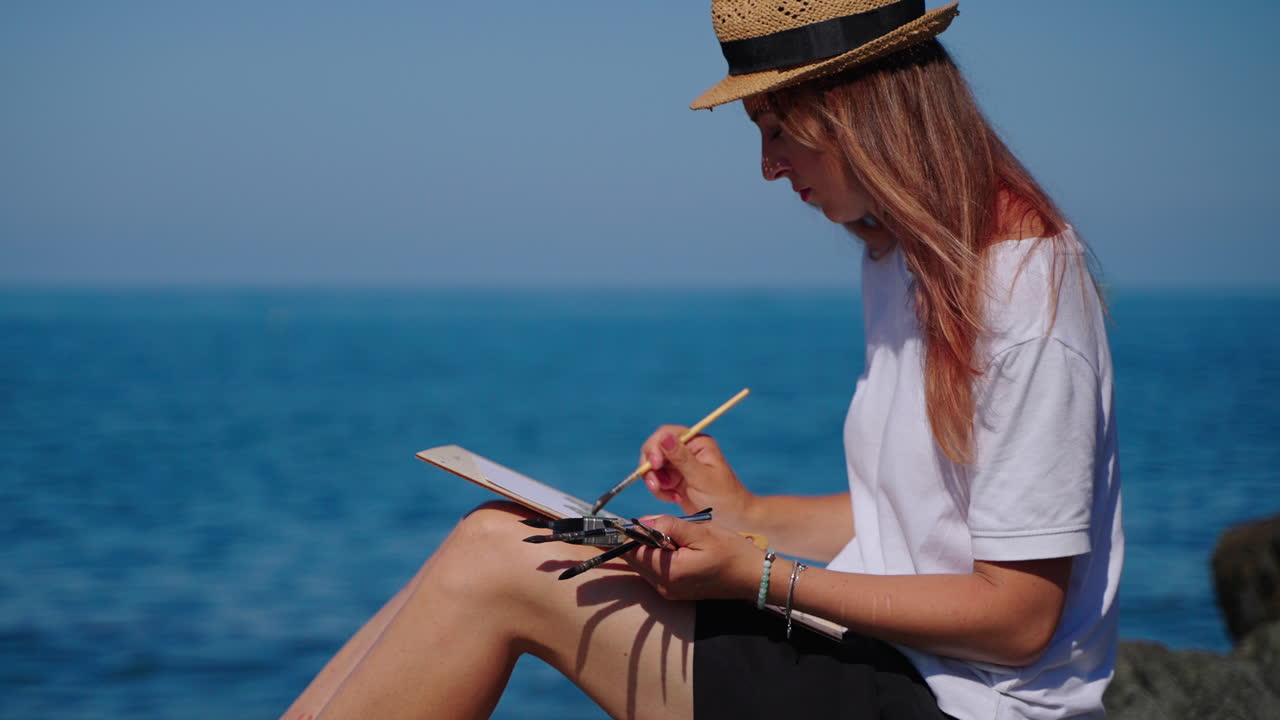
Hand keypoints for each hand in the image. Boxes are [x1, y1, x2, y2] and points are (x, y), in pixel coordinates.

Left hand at [624, 515, 761, 601]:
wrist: (754, 577)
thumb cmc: (732, 552)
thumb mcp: (702, 532)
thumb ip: (669, 526)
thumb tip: (642, 522)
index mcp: (669, 572)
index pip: (632, 552)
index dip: (628, 534)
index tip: (629, 521)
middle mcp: (664, 586)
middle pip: (634, 560)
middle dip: (636, 540)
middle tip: (652, 523)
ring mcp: (669, 591)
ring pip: (643, 565)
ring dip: (647, 548)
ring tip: (667, 533)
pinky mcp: (675, 591)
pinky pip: (655, 571)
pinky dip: (656, 556)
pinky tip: (672, 545)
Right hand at [639, 425, 754, 527]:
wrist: (733, 520)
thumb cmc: (724, 498)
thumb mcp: (701, 478)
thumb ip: (681, 458)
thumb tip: (664, 437)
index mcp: (697, 443)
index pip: (667, 433)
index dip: (656, 447)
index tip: (655, 465)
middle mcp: (687, 450)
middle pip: (655, 449)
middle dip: (651, 468)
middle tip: (657, 486)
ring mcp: (680, 465)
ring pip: (653, 466)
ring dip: (655, 482)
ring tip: (671, 496)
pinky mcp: (674, 480)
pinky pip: (657, 481)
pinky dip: (660, 491)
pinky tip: (675, 498)